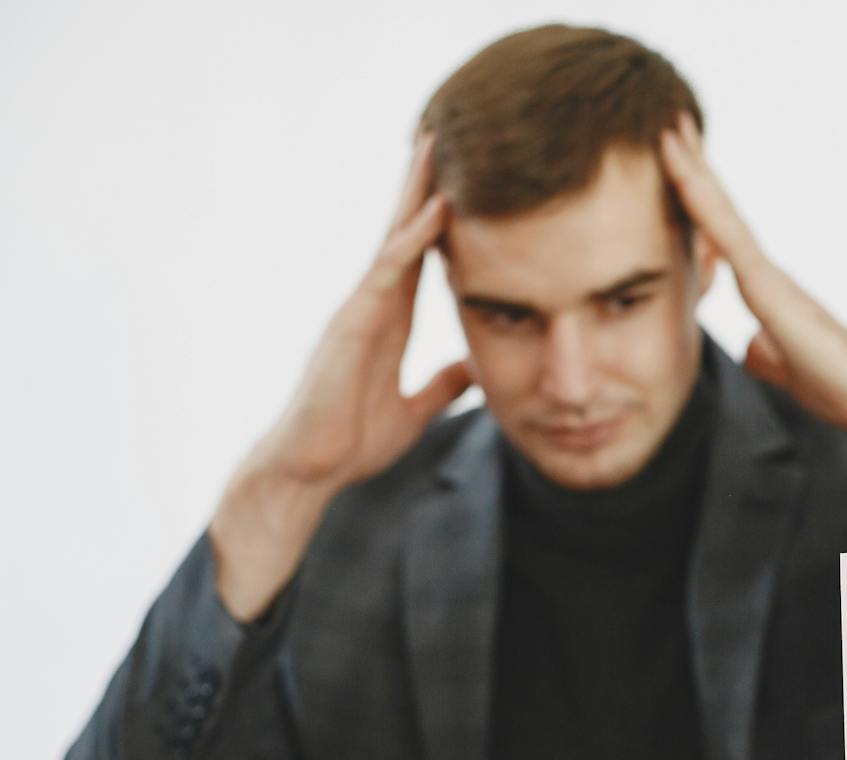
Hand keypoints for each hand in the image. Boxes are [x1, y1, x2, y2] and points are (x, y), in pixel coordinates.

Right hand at [210, 132, 470, 620]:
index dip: (438, 222)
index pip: (418, 258)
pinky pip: (386, 271)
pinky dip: (412, 239)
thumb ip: (441, 386)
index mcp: (388, 322)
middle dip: (421, 187)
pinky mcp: (350, 323)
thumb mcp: (414, 411)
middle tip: (441, 137)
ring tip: (434, 147)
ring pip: (392, 239)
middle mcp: (371, 306)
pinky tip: (436, 211)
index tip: (461, 183)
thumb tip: (472, 369)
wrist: (310, 471)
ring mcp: (358, 310)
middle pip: (402, 234)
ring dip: (414, 193)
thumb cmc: (349, 442)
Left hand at [658, 113, 846, 544]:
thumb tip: (751, 349)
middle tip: (669, 122)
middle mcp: (768, 275)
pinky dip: (703, 203)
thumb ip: (767, 354)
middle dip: (694, 169)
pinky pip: (729, 238)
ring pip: (723, 216)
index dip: (698, 200)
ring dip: (694, 172)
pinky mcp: (773, 290)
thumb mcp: (787, 370)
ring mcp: (771, 278)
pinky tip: (682, 175)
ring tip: (671, 130)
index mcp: (767, 291)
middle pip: (722, 214)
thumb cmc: (842, 389)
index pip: (722, 237)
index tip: (675, 160)